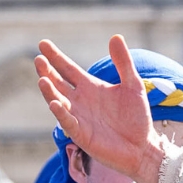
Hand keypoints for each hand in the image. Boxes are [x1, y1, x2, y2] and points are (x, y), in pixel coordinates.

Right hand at [35, 36, 169, 182]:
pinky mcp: (81, 134)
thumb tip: (115, 36)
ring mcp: (78, 117)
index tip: (43, 43)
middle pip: (58, 83)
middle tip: (39, 59)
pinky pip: (67, 122)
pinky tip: (54, 103)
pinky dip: (60, 113)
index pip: (68, 68)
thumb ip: (123, 63)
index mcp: (89, 87)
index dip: (56, 57)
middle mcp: (79, 100)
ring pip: (58, 101)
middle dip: (47, 72)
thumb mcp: (133, 86)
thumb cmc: (137, 117)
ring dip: (49, 91)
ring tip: (42, 79)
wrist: (143, 146)